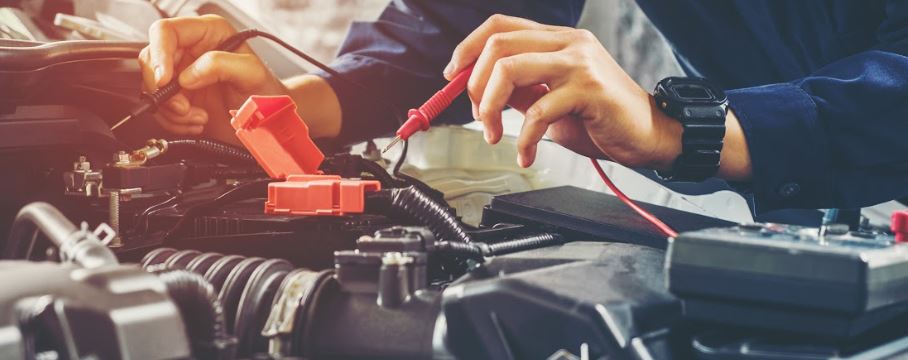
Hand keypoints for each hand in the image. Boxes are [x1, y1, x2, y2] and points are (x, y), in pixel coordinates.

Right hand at [139, 15, 287, 136]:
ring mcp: (182, 75)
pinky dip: (174, 122)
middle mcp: (191, 50)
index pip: (165, 31)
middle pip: (151, 60)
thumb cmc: (266, 92)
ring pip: (152, 87)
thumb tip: (188, 75)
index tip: (165, 80)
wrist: (268, 122)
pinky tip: (197, 122)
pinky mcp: (179, 98)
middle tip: (185, 107)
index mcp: (208, 33)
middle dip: (164, 90)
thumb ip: (221, 65)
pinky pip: (160, 109)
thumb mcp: (251, 74)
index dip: (159, 54)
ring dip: (172, 110)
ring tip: (199, 117)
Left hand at [444, 15, 682, 169]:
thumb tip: (480, 92)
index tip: (451, 76)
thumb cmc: (602, 120)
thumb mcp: (551, 101)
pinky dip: (522, 138)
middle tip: (477, 116)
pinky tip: (526, 154)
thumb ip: (521, 91)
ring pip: (510, 69)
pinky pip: (537, 110)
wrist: (650, 136)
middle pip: (498, 44)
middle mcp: (569, 42)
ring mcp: (579, 63)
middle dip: (474, 84)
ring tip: (493, 135)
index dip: (468, 47)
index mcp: (558, 39)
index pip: (501, 25)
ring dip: (489, 108)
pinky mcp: (589, 89)